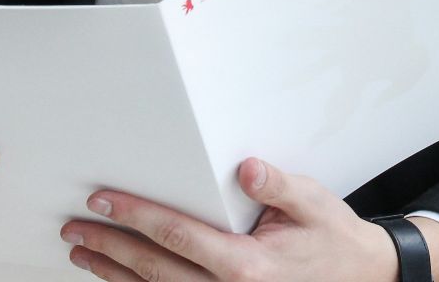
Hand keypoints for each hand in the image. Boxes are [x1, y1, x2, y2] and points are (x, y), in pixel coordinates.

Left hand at [61, 157, 438, 281]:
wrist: (362, 280)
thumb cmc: (333, 240)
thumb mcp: (313, 203)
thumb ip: (278, 186)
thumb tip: (248, 168)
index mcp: (247, 265)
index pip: (176, 235)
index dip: (135, 216)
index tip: (102, 201)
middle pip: (154, 270)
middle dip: (110, 248)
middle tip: (75, 229)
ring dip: (114, 274)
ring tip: (82, 255)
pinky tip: (117, 280)